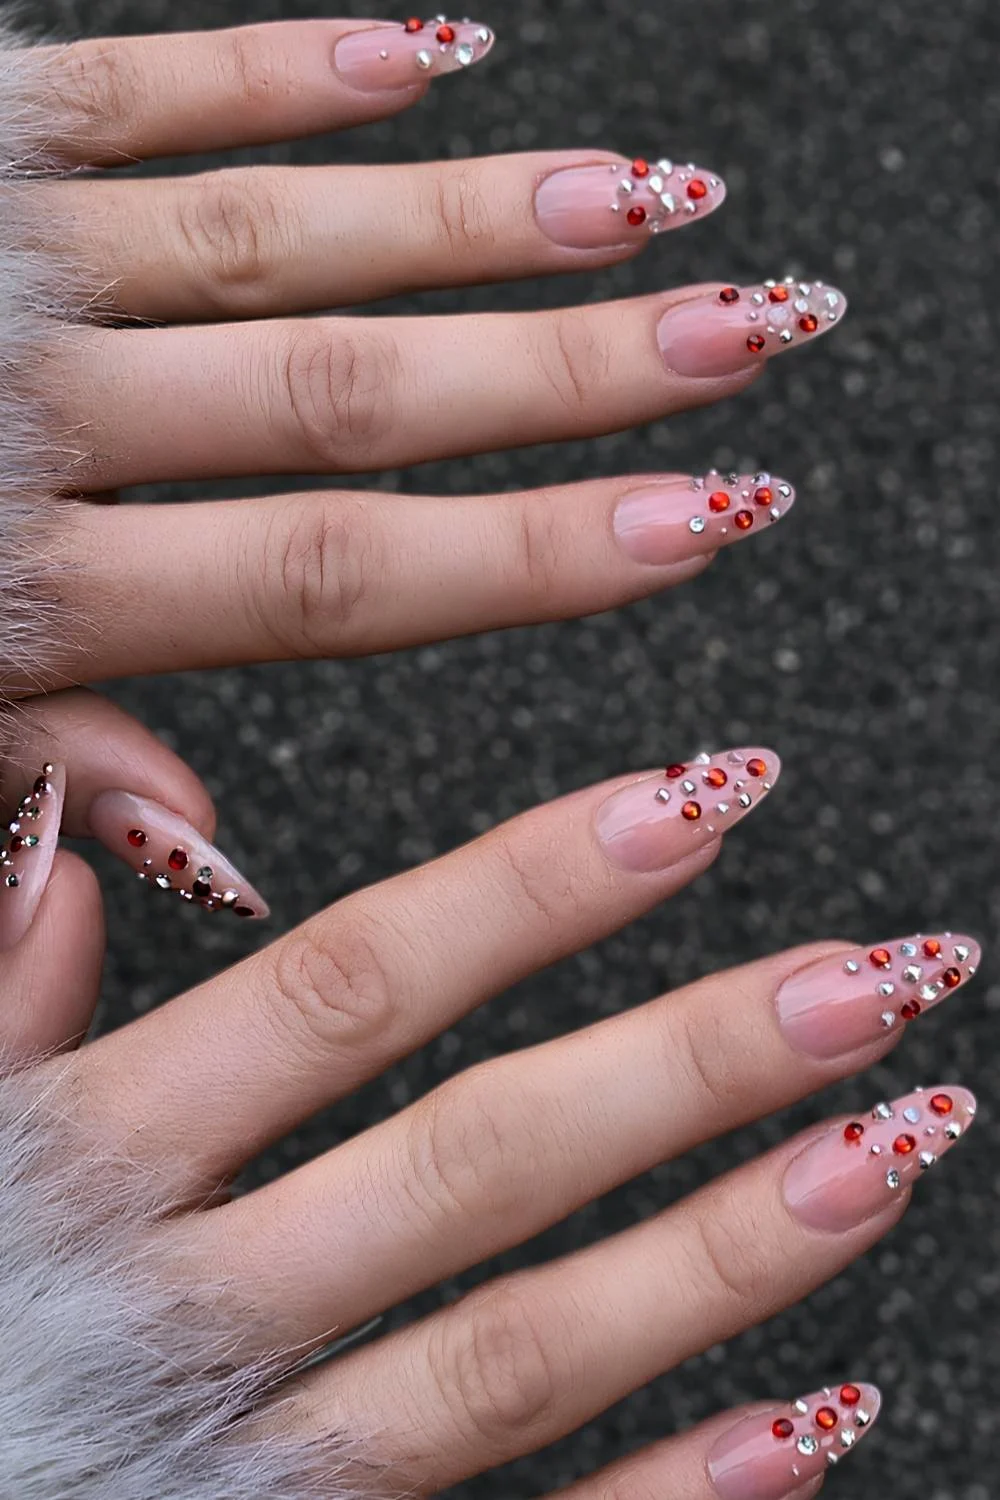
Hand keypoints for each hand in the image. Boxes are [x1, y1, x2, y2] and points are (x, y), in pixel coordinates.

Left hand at [2, 16, 843, 694]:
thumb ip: (41, 766)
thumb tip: (209, 853)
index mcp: (25, 577)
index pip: (339, 570)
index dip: (536, 549)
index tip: (701, 520)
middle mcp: (45, 406)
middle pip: (354, 388)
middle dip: (571, 369)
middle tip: (748, 337)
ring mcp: (13, 263)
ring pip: (281, 234)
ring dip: (475, 219)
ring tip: (643, 210)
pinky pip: (142, 82)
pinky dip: (287, 69)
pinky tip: (427, 59)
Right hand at [5, 741, 977, 1496]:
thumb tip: (69, 841)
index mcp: (97, 1169)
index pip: (350, 991)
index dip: (530, 890)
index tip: (692, 802)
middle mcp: (196, 1310)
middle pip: (479, 1161)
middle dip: (687, 1064)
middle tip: (864, 978)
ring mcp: (258, 1456)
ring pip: (521, 1350)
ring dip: (718, 1255)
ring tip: (887, 1151)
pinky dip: (669, 1499)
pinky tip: (806, 1425)